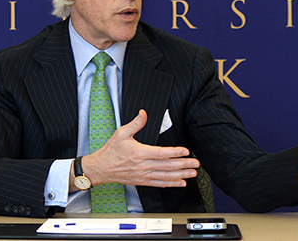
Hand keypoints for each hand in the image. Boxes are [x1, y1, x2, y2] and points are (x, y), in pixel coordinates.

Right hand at [79, 109, 198, 188]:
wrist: (102, 168)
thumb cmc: (111, 150)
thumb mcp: (122, 133)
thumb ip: (136, 123)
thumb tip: (144, 113)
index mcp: (140, 153)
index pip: (162, 153)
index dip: (175, 152)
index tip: (186, 151)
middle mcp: (143, 166)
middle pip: (168, 166)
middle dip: (184, 165)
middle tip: (195, 163)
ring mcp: (144, 175)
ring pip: (166, 176)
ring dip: (181, 175)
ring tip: (192, 173)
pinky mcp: (143, 181)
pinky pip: (160, 183)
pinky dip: (171, 183)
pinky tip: (181, 182)